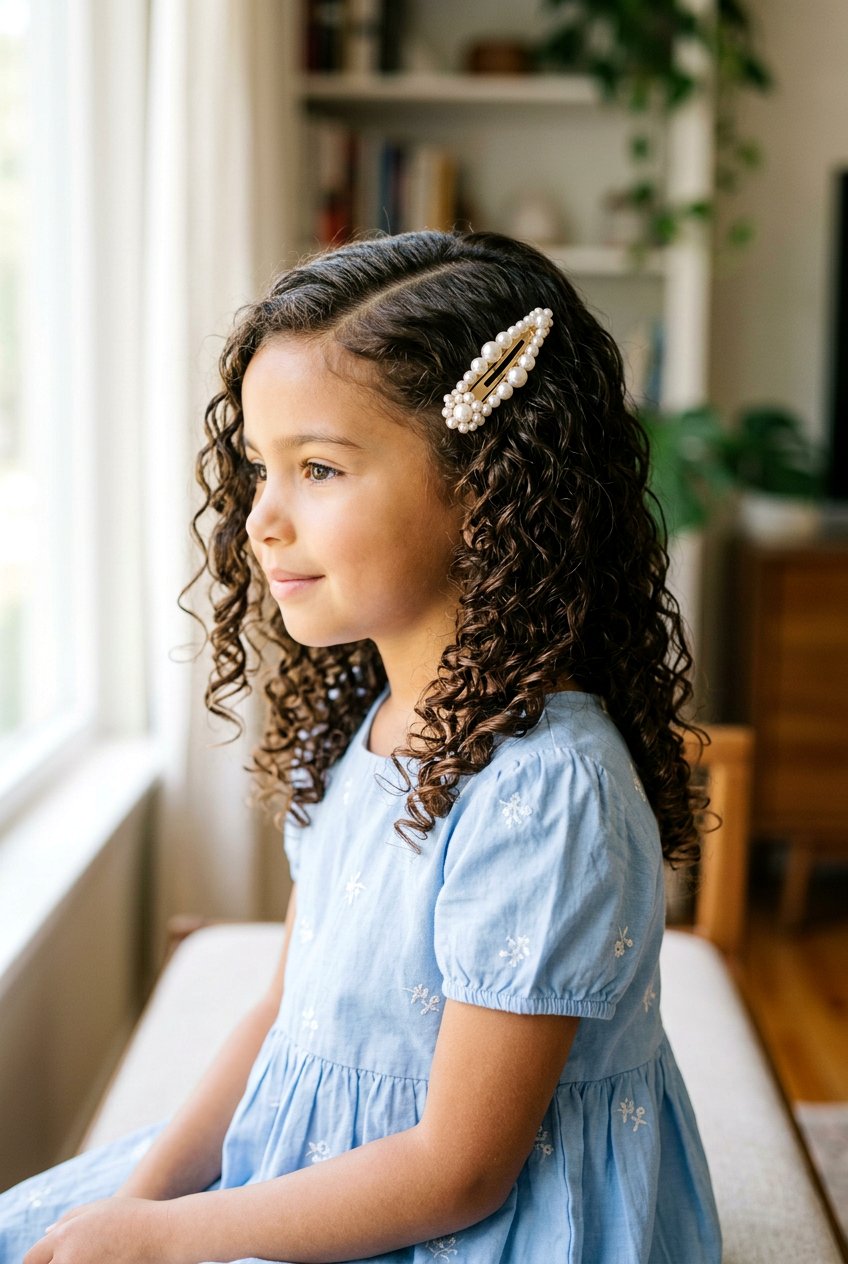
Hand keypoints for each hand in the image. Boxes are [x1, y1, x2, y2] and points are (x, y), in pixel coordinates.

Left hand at [23, 1194, 174, 1263]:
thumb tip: (47, 1233)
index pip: (31, 1259)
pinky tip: (102, 1262)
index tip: (47, 1261)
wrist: (162, 1234)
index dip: (37, 1262)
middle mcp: (69, 1259)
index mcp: (64, 1237)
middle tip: (73, 1259)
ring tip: (90, 1258)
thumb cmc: (130, 1216)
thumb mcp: (96, 1208)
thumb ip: (67, 1219)